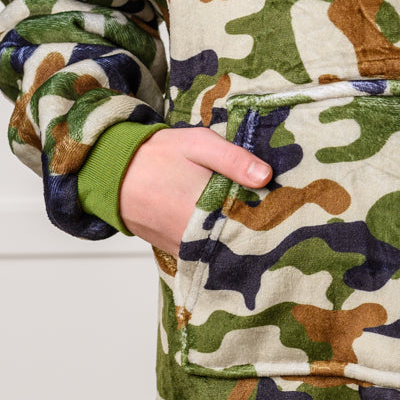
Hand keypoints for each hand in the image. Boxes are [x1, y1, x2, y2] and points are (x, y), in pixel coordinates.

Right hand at [119, 126, 271, 256]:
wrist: (113, 173)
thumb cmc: (158, 155)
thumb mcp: (198, 144)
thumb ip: (232, 159)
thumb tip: (266, 176)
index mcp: (202, 209)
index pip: (249, 225)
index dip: (269, 219)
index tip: (285, 209)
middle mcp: (192, 237)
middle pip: (238, 242)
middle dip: (257, 232)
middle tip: (277, 218)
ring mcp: (182, 249)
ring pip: (222, 252)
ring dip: (238, 241)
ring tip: (256, 223)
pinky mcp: (175, 253)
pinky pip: (205, 256)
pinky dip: (219, 246)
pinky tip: (230, 230)